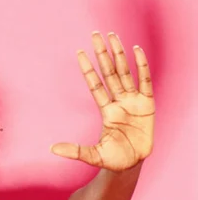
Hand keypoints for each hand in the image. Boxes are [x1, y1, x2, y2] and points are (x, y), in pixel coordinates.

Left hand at [51, 32, 154, 170]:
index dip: (88, 69)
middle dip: (102, 54)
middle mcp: (118, 102)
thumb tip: (51, 149)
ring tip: (112, 36)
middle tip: (95, 34)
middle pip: (109, 72)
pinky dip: (141, 66)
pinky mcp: (148, 104)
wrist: (134, 165)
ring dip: (119, 54)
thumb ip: (74, 151)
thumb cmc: (113, 159)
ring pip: (125, 72)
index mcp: (106, 111)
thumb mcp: (92, 156)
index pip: (95, 85)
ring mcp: (133, 102)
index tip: (79, 52)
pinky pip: (145, 81)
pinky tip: (136, 50)